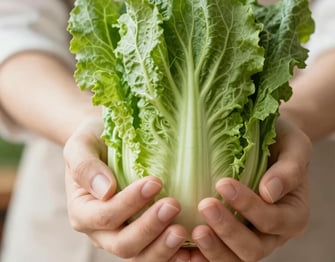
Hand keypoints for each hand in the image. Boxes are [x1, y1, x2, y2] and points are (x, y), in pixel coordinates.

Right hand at [63, 118, 189, 260]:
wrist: (108, 145)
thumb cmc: (96, 142)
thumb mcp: (82, 145)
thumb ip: (85, 166)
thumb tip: (105, 190)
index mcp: (83, 211)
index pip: (104, 216)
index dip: (129, 203)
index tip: (155, 182)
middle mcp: (101, 232)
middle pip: (123, 244)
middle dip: (149, 228)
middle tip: (174, 205)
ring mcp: (123, 237)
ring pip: (142, 257)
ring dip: (163, 248)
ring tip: (185, 230)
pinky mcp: (144, 239)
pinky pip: (157, 254)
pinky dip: (175, 256)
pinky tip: (194, 248)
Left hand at [190, 117, 311, 260]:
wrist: (267, 144)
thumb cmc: (281, 141)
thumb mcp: (294, 146)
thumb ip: (289, 169)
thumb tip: (269, 192)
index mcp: (293, 215)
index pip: (273, 221)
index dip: (249, 207)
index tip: (223, 182)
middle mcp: (273, 235)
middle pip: (253, 249)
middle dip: (228, 230)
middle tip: (205, 205)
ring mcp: (251, 239)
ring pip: (234, 259)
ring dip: (213, 248)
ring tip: (193, 230)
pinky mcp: (230, 239)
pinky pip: (217, 254)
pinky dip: (201, 254)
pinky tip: (183, 242)